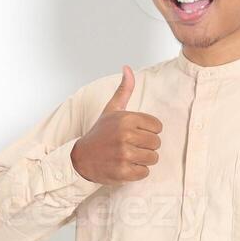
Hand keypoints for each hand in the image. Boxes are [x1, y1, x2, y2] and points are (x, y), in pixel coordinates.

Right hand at [71, 65, 162, 185]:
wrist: (81, 158)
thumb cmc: (100, 134)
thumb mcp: (111, 110)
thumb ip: (123, 90)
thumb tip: (127, 68)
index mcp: (126, 119)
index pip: (158, 126)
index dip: (148, 131)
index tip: (135, 133)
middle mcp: (125, 135)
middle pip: (157, 143)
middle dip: (146, 146)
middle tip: (131, 146)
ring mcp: (124, 154)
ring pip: (153, 158)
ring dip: (143, 159)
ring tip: (129, 156)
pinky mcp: (123, 172)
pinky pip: (145, 172)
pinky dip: (137, 172)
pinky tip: (125, 166)